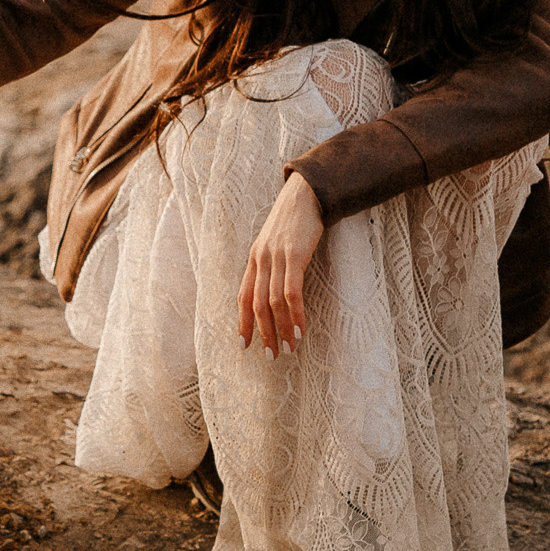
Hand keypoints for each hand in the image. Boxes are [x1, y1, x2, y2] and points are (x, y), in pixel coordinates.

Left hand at [237, 172, 323, 358]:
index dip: (243, 323)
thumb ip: (272, 265)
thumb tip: (275, 292)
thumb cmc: (294, 221)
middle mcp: (260, 260)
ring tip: (289, 348)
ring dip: (281, 329)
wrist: (306, 194)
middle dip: (263, 333)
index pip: (243, 297)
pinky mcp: (294, 255)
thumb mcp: (276, 243)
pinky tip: (300, 329)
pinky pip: (291, 291)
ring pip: (272, 302)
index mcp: (254, 259)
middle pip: (256, 305)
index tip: (244, 346)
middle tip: (271, 356)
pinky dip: (294, 314)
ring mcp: (276, 258)